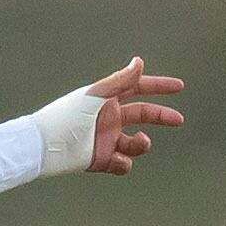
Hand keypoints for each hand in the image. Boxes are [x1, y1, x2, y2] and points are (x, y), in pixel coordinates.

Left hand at [35, 59, 184, 176]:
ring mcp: (106, 139)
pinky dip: (124, 163)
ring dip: (143, 143)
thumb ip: (119, 81)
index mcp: (107, 99)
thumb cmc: (66, 116)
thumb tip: (140, 61)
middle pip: (143, 114)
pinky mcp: (101, 160)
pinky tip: (115, 159)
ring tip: (138, 142)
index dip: (158, 87)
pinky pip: (122, 164)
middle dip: (161, 116)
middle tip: (178, 120)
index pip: (138, 88)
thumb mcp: (94, 96)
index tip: (179, 87)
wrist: (46, 146)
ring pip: (136, 143)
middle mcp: (109, 118)